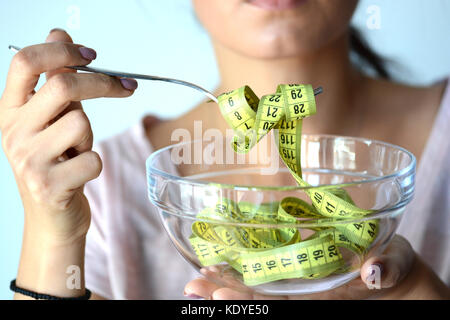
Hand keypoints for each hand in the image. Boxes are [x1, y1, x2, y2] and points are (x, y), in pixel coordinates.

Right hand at [0, 29, 136, 244]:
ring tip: (77, 151)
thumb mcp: (50, 119)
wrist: (50, 218)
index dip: (61, 50)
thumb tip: (59, 32)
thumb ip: (55, 80)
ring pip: (81, 123)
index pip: (25, 62)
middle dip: (102, 84)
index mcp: (10, 110)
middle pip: (62, 85)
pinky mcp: (49, 186)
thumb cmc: (55, 163)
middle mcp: (13, 131)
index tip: (91, 54)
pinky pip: (93, 159)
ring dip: (90, 136)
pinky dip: (95, 164)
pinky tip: (80, 173)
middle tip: (125, 88)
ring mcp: (29, 160)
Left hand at [184, 235, 447, 298]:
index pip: (285, 304)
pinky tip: (222, 267)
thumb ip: (389, 267)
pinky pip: (269, 274)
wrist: (394, 266)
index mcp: (326, 297)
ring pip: (261, 290)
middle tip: (194, 286)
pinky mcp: (299, 269)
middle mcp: (307, 294)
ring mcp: (301, 284)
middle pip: (264, 300)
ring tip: (196, 281)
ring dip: (228, 286)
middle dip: (228, 295)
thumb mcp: (397, 265)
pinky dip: (244, 272)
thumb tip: (375, 271)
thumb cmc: (396, 266)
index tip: (221, 294)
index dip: (254, 302)